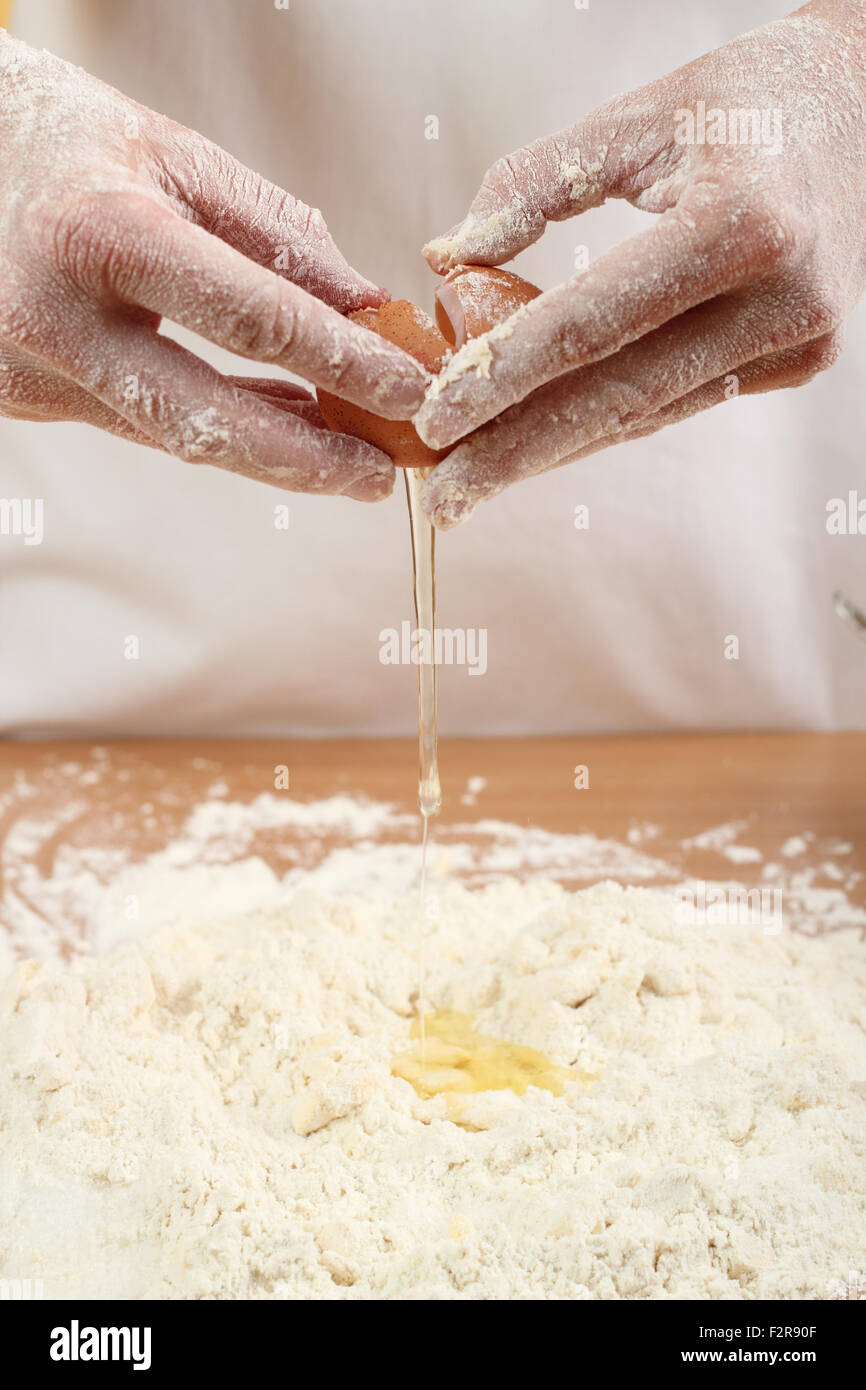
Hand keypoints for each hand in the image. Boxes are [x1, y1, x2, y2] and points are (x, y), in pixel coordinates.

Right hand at [0, 34, 426, 500]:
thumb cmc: (68, 143)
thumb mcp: (177, 156)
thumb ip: (275, 237)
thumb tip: (365, 311)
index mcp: (102, 233)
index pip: (252, 320)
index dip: (342, 364)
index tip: (411, 392)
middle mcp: (57, 317)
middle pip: (207, 419)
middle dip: (308, 460)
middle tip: (382, 476)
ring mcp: (32, 371)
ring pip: (176, 434)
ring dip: (272, 451)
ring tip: (348, 457)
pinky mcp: (26, 398)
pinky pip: (144, 424)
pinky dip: (218, 425)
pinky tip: (280, 427)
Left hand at [416, 0, 865, 526]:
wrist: (864, 108)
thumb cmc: (743, 104)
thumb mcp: (634, 118)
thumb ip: (533, 183)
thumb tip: (447, 256)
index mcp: (742, 225)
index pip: (594, 323)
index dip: (505, 378)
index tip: (435, 421)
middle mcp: (780, 298)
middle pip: (618, 397)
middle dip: (519, 452)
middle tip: (444, 498)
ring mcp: (798, 341)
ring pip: (647, 415)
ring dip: (554, 451)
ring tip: (474, 478)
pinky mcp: (799, 362)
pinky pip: (678, 402)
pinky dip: (606, 422)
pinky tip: (542, 443)